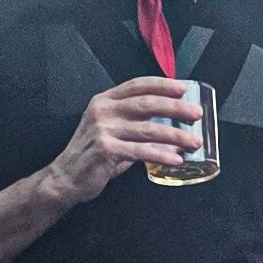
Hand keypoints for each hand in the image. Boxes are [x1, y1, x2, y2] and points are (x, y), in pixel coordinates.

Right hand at [49, 76, 204, 203]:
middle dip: (176, 108)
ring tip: (194, 142)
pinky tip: (176, 159)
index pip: (137, 85)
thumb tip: (172, 131)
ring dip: (176, 136)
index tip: (183, 89)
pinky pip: (141, 152)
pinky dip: (161, 155)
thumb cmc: (92, 154)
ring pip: (148, 129)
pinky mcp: (106, 150)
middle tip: (196, 114)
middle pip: (147, 104)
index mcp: (104, 101)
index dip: (162, 85)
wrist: (66, 177)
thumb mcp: (111, 131)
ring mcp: (103, 130)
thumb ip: (136, 125)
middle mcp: (103, 111)